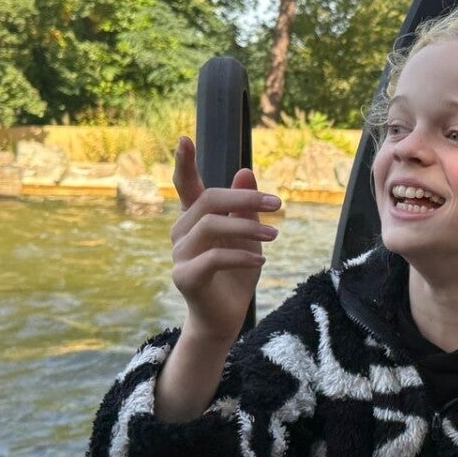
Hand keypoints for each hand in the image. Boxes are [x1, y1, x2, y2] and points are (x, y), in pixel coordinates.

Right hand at [169, 135, 280, 342]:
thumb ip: (246, 207)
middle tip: (278, 205)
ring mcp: (179, 255)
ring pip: (211, 227)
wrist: (225, 317)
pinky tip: (259, 261)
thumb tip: (245, 171)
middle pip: (208, 201)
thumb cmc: (236, 274)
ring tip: (274, 237)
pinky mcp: (184, 277)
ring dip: (247, 228)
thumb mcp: (249, 236)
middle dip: (244, 199)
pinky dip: (240, 256)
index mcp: (195, 219)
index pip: (185, 186)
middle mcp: (181, 233)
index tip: (185, 138)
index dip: (184, 163)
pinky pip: (212, 258)